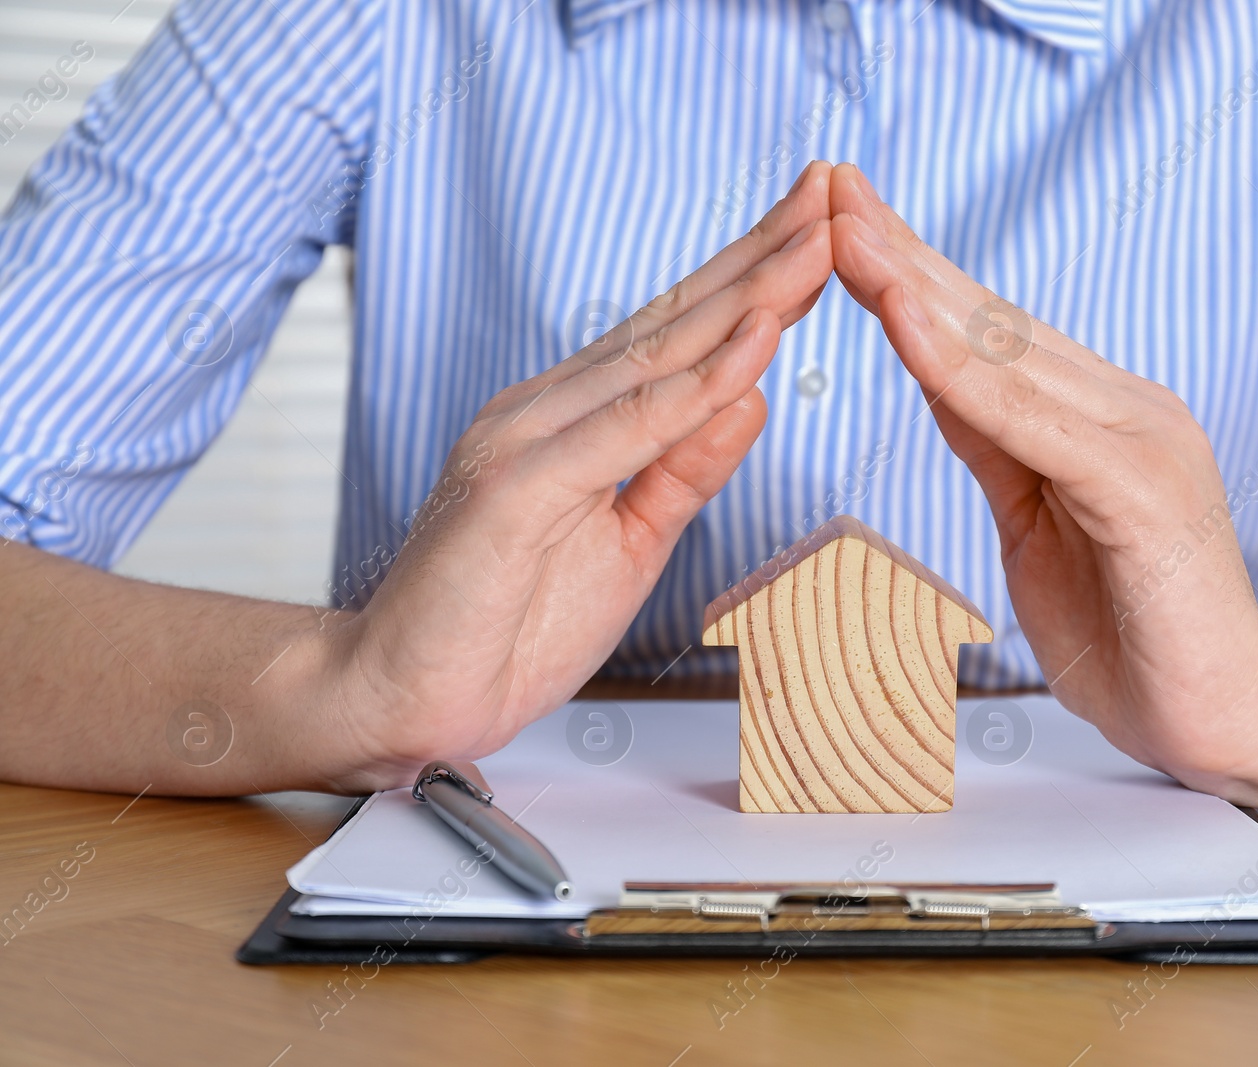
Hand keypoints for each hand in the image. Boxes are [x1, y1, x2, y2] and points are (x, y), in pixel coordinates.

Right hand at [319, 163, 835, 791]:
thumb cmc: (503, 624)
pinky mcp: (515, 486)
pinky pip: (622, 431)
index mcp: (574, 422)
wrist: (400, 695)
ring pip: (655, 358)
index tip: (822, 236)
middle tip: (835, 193)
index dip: (754, 283)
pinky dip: (692, 389)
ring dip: (743, 299)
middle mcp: (549, 411)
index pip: (679, 337)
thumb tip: (749, 396)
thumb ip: (684, 469)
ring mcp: (527, 440)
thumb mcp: (629, 544)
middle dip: (762, 258)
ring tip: (813, 246)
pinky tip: (751, 346)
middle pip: (675, 323)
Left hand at [828, 164, 1257, 802]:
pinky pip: (1036, 423)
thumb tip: (937, 373)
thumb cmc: (1134, 632)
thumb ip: (998, 442)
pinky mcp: (1143, 491)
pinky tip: (909, 322)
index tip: (839, 223)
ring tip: (848, 234)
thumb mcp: (1038, 520)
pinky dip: (966, 372)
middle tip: (827, 191)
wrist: (1225, 718)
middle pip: (992, 321)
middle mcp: (1124, 408)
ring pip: (1009, 354)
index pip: (988, 331)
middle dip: (902, 255)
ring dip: (918, 291)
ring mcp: (1140, 442)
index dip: (911, 273)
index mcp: (1097, 415)